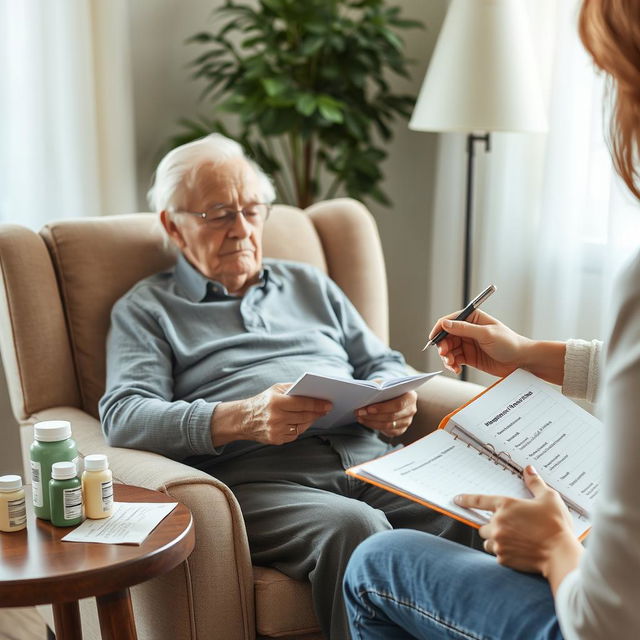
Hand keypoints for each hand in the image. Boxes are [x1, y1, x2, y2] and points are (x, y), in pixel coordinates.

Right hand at [213, 383, 331, 445]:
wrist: (243, 419)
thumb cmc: (263, 401)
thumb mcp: (275, 389)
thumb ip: (293, 388)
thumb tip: (313, 390)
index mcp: (275, 402)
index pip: (302, 403)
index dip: (317, 404)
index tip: (328, 404)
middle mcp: (275, 417)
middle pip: (304, 416)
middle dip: (317, 412)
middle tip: (327, 409)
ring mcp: (275, 430)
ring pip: (301, 426)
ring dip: (310, 420)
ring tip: (316, 414)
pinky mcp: (276, 440)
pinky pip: (294, 434)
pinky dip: (299, 428)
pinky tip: (302, 422)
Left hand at [356, 390, 416, 437]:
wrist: (391, 394)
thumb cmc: (386, 387)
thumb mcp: (383, 383)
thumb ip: (377, 387)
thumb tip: (365, 394)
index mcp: (411, 396)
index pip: (398, 404)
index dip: (383, 408)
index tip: (368, 408)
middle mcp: (411, 410)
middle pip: (392, 416)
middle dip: (373, 416)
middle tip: (359, 412)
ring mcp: (407, 421)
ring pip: (388, 425)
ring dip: (371, 422)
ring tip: (359, 417)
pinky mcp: (400, 429)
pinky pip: (387, 431)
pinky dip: (374, 426)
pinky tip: (365, 421)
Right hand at [429, 309, 530, 376]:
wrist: (521, 361)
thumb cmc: (509, 343)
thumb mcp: (486, 334)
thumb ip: (464, 329)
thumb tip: (445, 324)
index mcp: (472, 319)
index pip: (449, 321)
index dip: (439, 329)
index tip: (433, 339)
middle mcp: (468, 330)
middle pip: (446, 337)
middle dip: (443, 346)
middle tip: (445, 355)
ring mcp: (468, 344)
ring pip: (449, 349)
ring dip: (447, 357)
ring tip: (452, 364)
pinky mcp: (469, 357)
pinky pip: (454, 359)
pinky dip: (452, 365)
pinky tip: (456, 369)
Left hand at [454, 466, 582, 585]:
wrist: (561, 555)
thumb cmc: (556, 526)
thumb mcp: (549, 498)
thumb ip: (535, 483)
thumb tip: (529, 470)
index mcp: (506, 505)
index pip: (479, 500)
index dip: (466, 499)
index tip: (457, 499)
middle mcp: (498, 523)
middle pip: (483, 524)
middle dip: (493, 525)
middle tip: (511, 527)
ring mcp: (499, 542)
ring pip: (488, 540)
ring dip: (496, 539)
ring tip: (515, 540)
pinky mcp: (503, 558)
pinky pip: (497, 554)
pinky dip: (504, 552)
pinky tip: (519, 551)